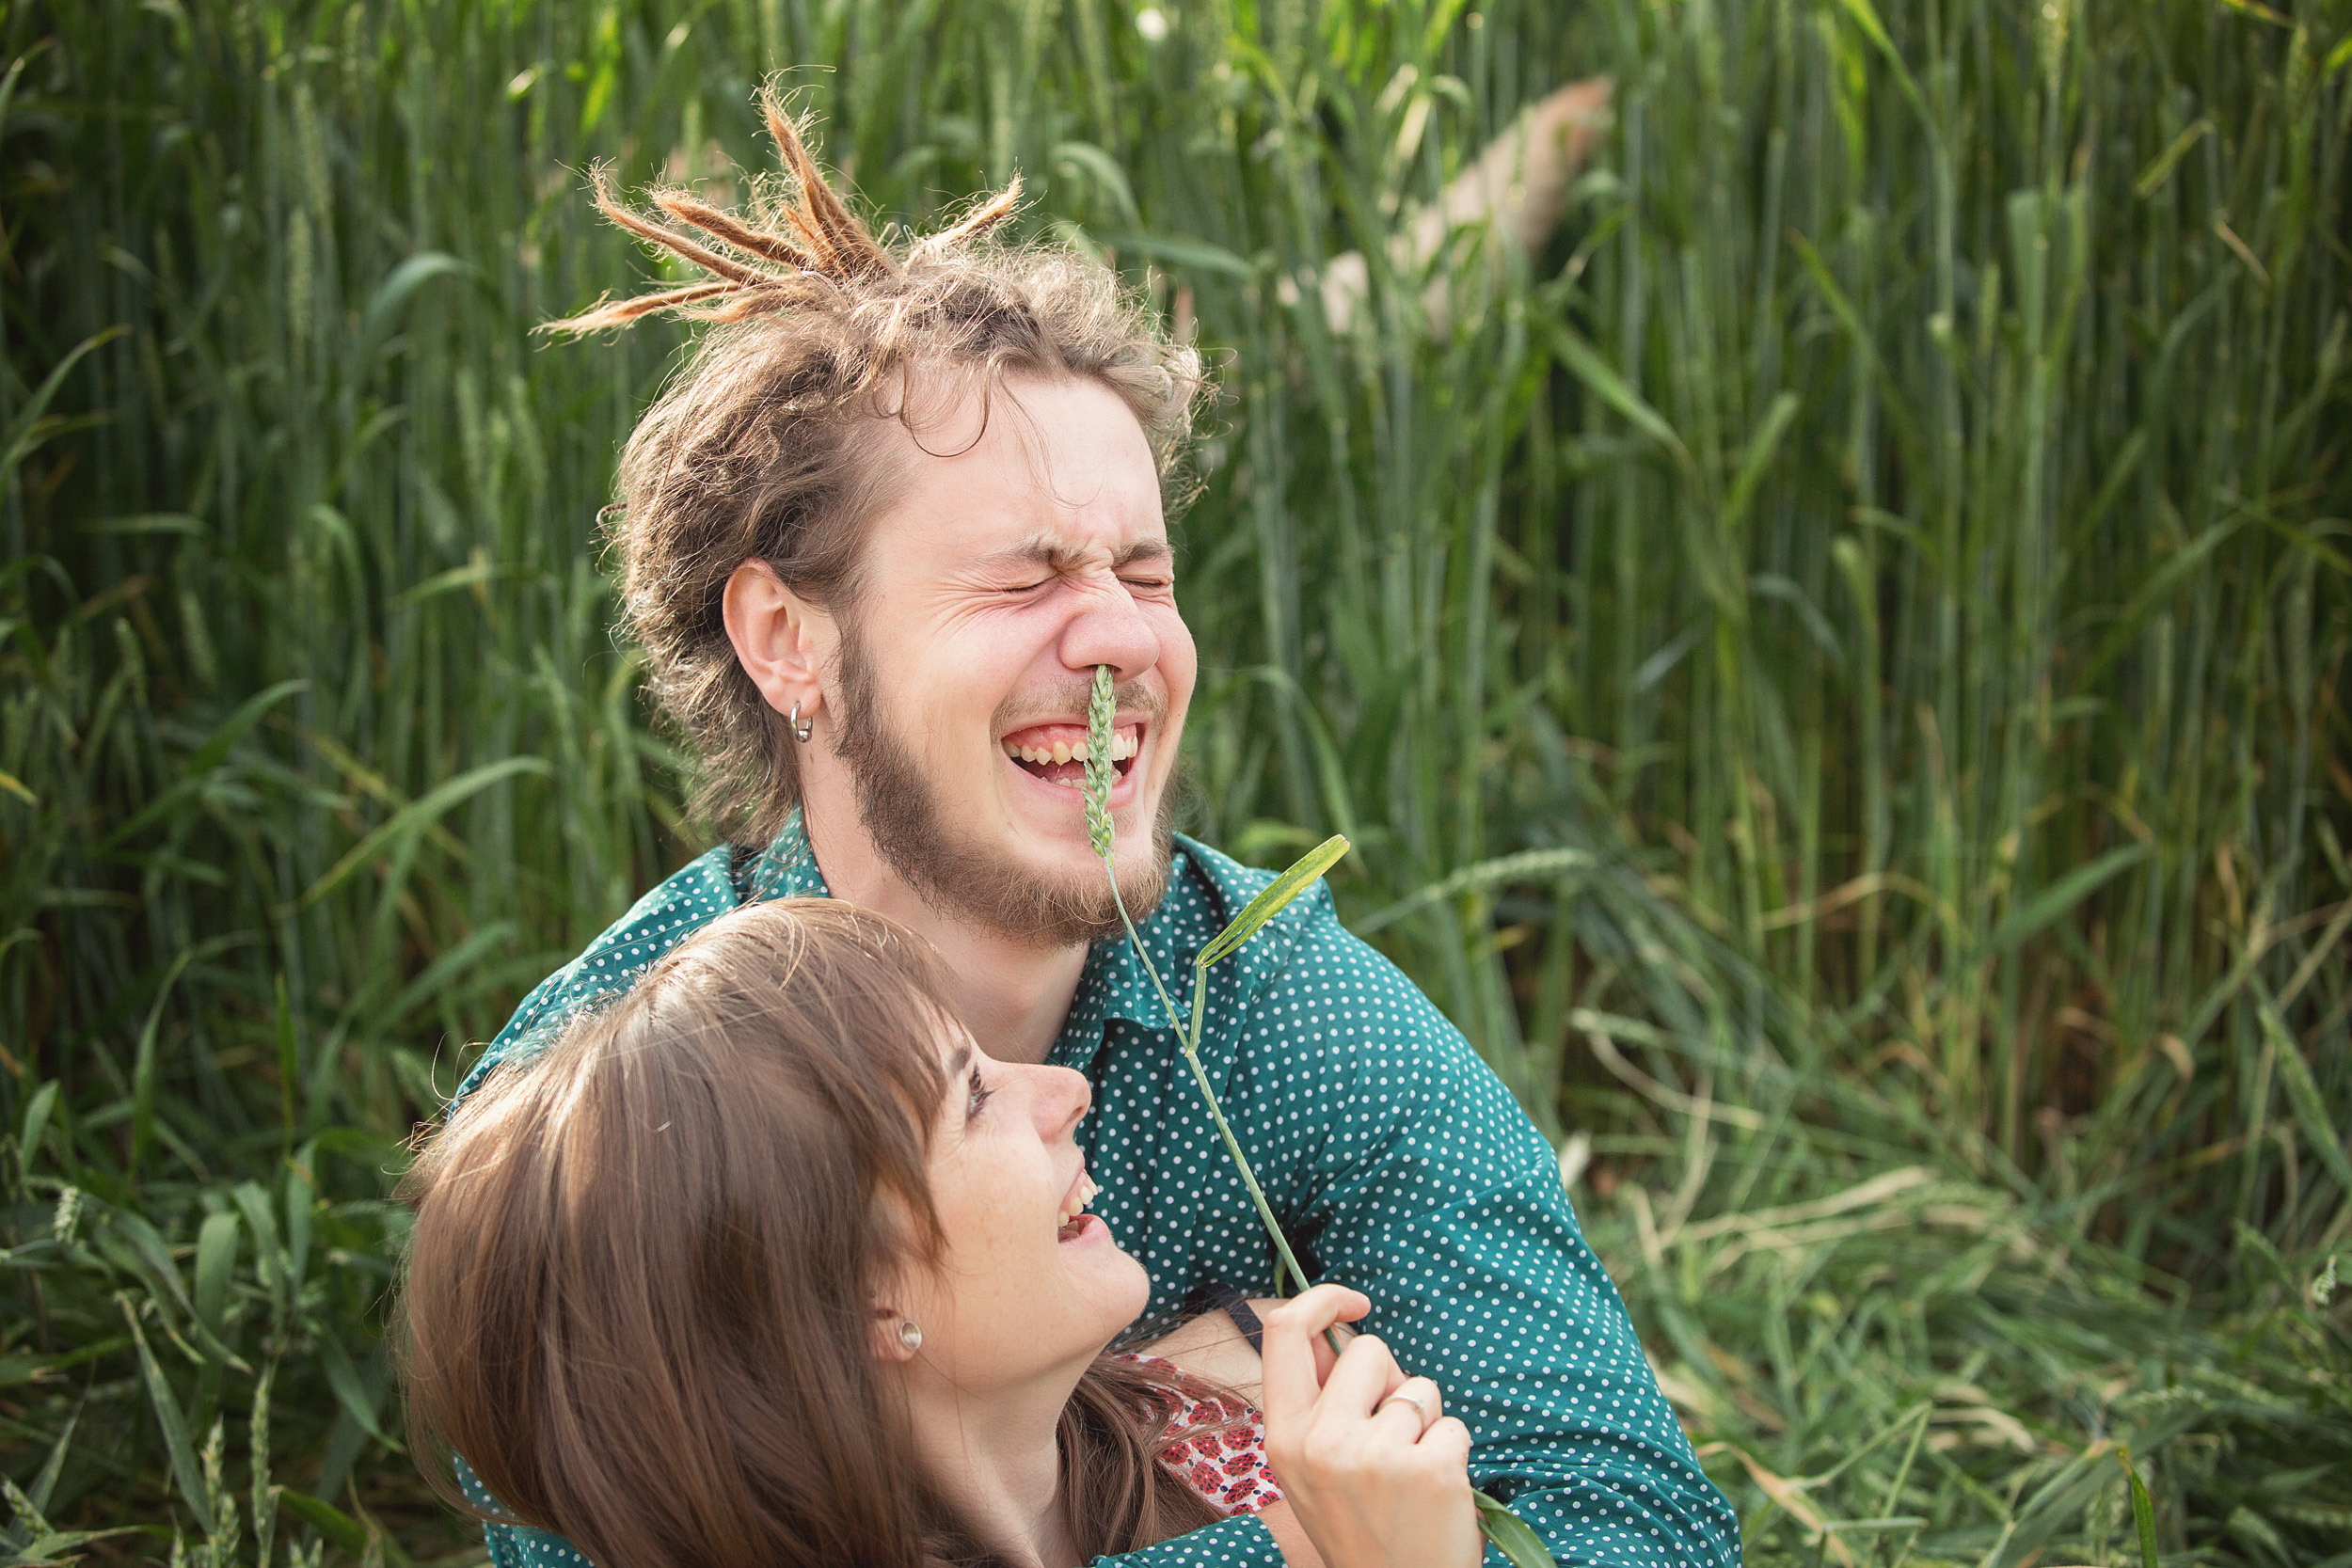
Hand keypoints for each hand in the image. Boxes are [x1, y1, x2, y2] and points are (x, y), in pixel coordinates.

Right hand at [1258, 1284, 1481, 1567]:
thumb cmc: (1361, 1524)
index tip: (1356, 1303)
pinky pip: (1453, 1424)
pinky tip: (1436, 1493)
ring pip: (1418, 1387)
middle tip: (1390, 1434)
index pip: (1284, 1330)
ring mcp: (1375, 1456)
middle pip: (1368, 1349)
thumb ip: (1319, 1401)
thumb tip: (1338, 1329)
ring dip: (1425, 1421)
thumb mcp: (1312, 1467)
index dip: (1322, 1299)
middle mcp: (1321, 1442)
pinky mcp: (1429, 1469)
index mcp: (1284, 1436)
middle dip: (1391, 1378)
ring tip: (1410, 1474)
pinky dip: (1453, 1450)